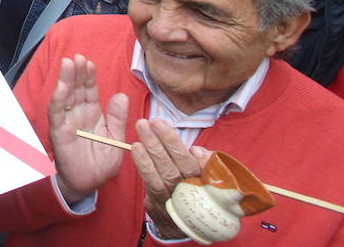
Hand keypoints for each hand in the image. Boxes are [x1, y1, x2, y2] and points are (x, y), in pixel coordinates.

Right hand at [48, 55, 129, 203]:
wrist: (88, 184)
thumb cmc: (101, 163)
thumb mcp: (116, 140)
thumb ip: (118, 119)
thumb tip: (121, 96)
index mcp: (93, 114)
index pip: (90, 90)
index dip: (89, 76)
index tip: (89, 63)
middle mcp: (78, 114)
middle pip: (76, 88)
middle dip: (77, 72)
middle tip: (79, 57)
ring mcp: (67, 121)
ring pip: (65, 96)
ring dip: (66, 79)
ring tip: (69, 63)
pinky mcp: (59, 132)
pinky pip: (57, 113)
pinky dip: (58, 99)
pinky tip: (61, 86)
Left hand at [131, 119, 209, 239]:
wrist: (184, 223)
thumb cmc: (195, 190)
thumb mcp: (206, 175)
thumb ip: (205, 161)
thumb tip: (197, 150)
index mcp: (207, 181)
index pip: (199, 163)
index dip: (182, 145)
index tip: (163, 125)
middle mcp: (193, 191)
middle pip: (180, 164)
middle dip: (165, 140)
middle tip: (152, 120)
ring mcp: (176, 198)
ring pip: (165, 172)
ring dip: (152, 148)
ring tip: (141, 127)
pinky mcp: (160, 203)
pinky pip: (152, 183)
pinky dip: (144, 165)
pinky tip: (136, 148)